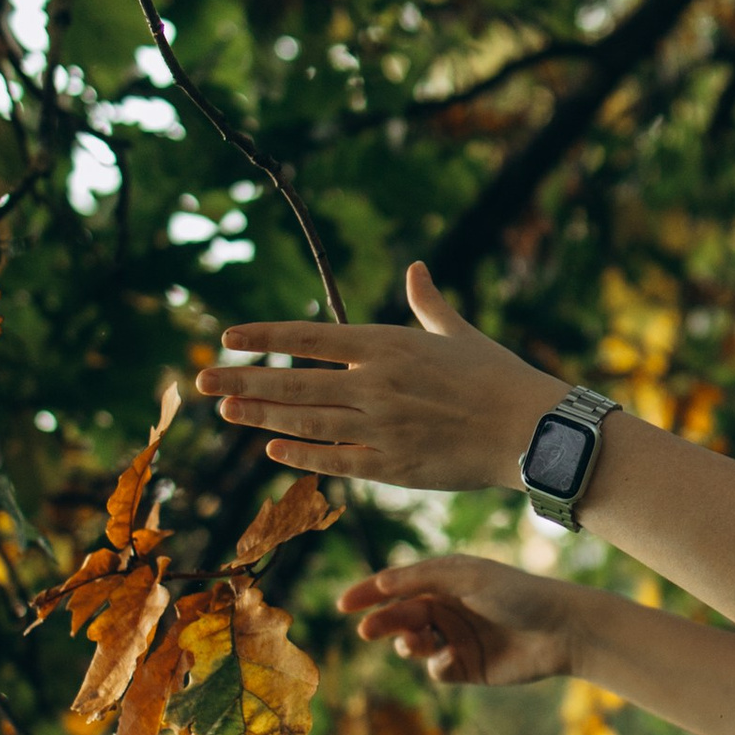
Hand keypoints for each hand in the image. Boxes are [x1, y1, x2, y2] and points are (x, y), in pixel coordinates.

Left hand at [199, 263, 554, 491]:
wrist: (531, 430)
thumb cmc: (498, 377)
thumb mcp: (459, 333)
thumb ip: (428, 303)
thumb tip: (416, 268)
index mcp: (388, 345)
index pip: (310, 336)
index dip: (265, 335)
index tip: (228, 336)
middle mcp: (376, 384)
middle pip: (294, 381)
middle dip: (243, 380)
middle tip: (203, 379)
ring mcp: (380, 427)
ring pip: (305, 421)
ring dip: (260, 416)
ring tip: (225, 410)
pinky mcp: (392, 465)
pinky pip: (335, 459)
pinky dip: (301, 454)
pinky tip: (272, 448)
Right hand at [336, 553, 580, 689]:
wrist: (562, 631)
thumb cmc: (518, 595)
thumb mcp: (467, 576)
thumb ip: (422, 578)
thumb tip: (381, 583)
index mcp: (447, 580)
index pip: (398, 585)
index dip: (369, 594)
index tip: (344, 605)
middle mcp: (448, 608)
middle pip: (401, 616)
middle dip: (383, 623)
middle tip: (368, 631)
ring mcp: (457, 638)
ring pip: (415, 645)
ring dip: (408, 644)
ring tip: (415, 643)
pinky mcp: (468, 668)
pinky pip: (438, 670)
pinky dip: (439, 665)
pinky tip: (454, 659)